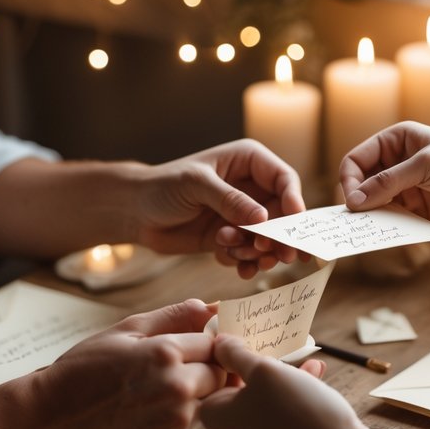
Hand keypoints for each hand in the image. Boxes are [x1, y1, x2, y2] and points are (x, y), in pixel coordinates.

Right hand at [32, 299, 225, 428]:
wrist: (53, 419)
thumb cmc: (85, 368)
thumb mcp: (126, 330)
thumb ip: (175, 316)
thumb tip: (213, 306)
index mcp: (166, 353)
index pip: (214, 342)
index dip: (205, 342)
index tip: (192, 344)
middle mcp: (177, 388)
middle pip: (219, 373)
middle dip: (204, 368)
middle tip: (173, 368)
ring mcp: (176, 420)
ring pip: (208, 399)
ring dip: (194, 393)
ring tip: (155, 389)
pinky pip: (192, 422)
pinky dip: (179, 415)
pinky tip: (149, 410)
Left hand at [135, 140, 306, 277]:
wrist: (134, 212)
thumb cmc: (162, 186)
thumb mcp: (195, 185)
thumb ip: (229, 200)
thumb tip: (263, 218)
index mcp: (248, 162)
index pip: (284, 179)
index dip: (294, 201)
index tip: (295, 223)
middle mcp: (251, 188)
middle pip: (283, 214)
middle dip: (280, 235)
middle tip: (275, 253)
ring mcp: (242, 215)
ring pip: (268, 238)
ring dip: (258, 251)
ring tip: (235, 252)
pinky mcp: (232, 238)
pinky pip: (250, 254)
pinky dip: (245, 262)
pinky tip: (234, 266)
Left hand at [200, 337, 397, 428]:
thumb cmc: (300, 410)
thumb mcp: (265, 369)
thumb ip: (236, 354)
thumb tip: (218, 344)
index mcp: (216, 420)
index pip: (214, 384)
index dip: (236, 365)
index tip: (258, 354)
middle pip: (242, 399)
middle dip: (268, 376)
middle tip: (292, 361)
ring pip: (264, 415)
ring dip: (285, 391)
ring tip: (313, 372)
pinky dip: (293, 417)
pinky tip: (316, 401)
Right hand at [340, 122, 429, 232]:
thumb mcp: (426, 165)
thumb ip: (389, 181)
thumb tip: (354, 201)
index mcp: (396, 139)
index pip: (357, 159)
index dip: (349, 179)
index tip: (352, 202)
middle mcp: (397, 162)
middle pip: (361, 182)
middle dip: (358, 199)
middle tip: (358, 219)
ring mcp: (406, 187)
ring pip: (374, 202)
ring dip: (371, 215)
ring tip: (369, 228)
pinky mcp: (416, 209)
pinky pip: (392, 218)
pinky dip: (386, 226)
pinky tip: (387, 233)